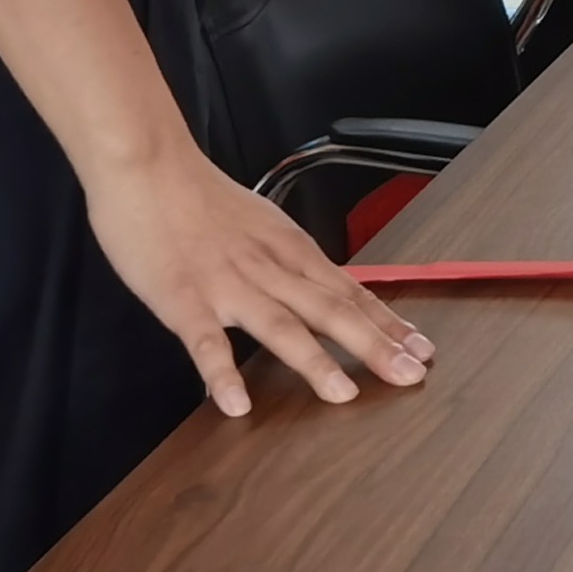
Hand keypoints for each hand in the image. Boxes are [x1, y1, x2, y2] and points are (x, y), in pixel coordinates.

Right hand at [83, 144, 432, 419]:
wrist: (149, 166)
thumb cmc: (203, 198)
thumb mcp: (262, 225)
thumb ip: (289, 263)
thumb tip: (320, 291)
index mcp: (292, 251)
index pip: (351, 292)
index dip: (388, 324)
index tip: (423, 351)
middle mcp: (270, 268)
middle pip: (331, 310)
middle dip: (374, 346)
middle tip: (411, 377)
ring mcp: (227, 285)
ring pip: (280, 326)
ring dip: (314, 362)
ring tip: (343, 397)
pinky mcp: (181, 298)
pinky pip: (204, 342)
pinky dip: (221, 374)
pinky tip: (236, 405)